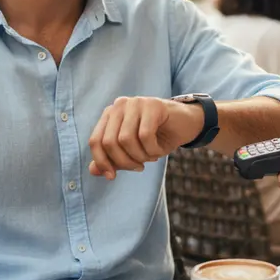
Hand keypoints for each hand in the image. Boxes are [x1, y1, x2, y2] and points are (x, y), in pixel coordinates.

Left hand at [88, 96, 202, 178]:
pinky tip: (159, 150)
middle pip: (109, 141)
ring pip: (126, 139)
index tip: (112, 177)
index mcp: (110, 114)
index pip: (96, 140)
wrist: (186, 125)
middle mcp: (120, 104)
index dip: (102, 162)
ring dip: (140, 156)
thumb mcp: (132, 151)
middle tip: (138, 168)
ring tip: (150, 157)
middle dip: (123, 162)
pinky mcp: (153, 104)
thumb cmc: (157, 138)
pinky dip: (152, 150)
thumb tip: (92, 171)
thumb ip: (111, 159)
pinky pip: (145, 135)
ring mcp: (136, 102)